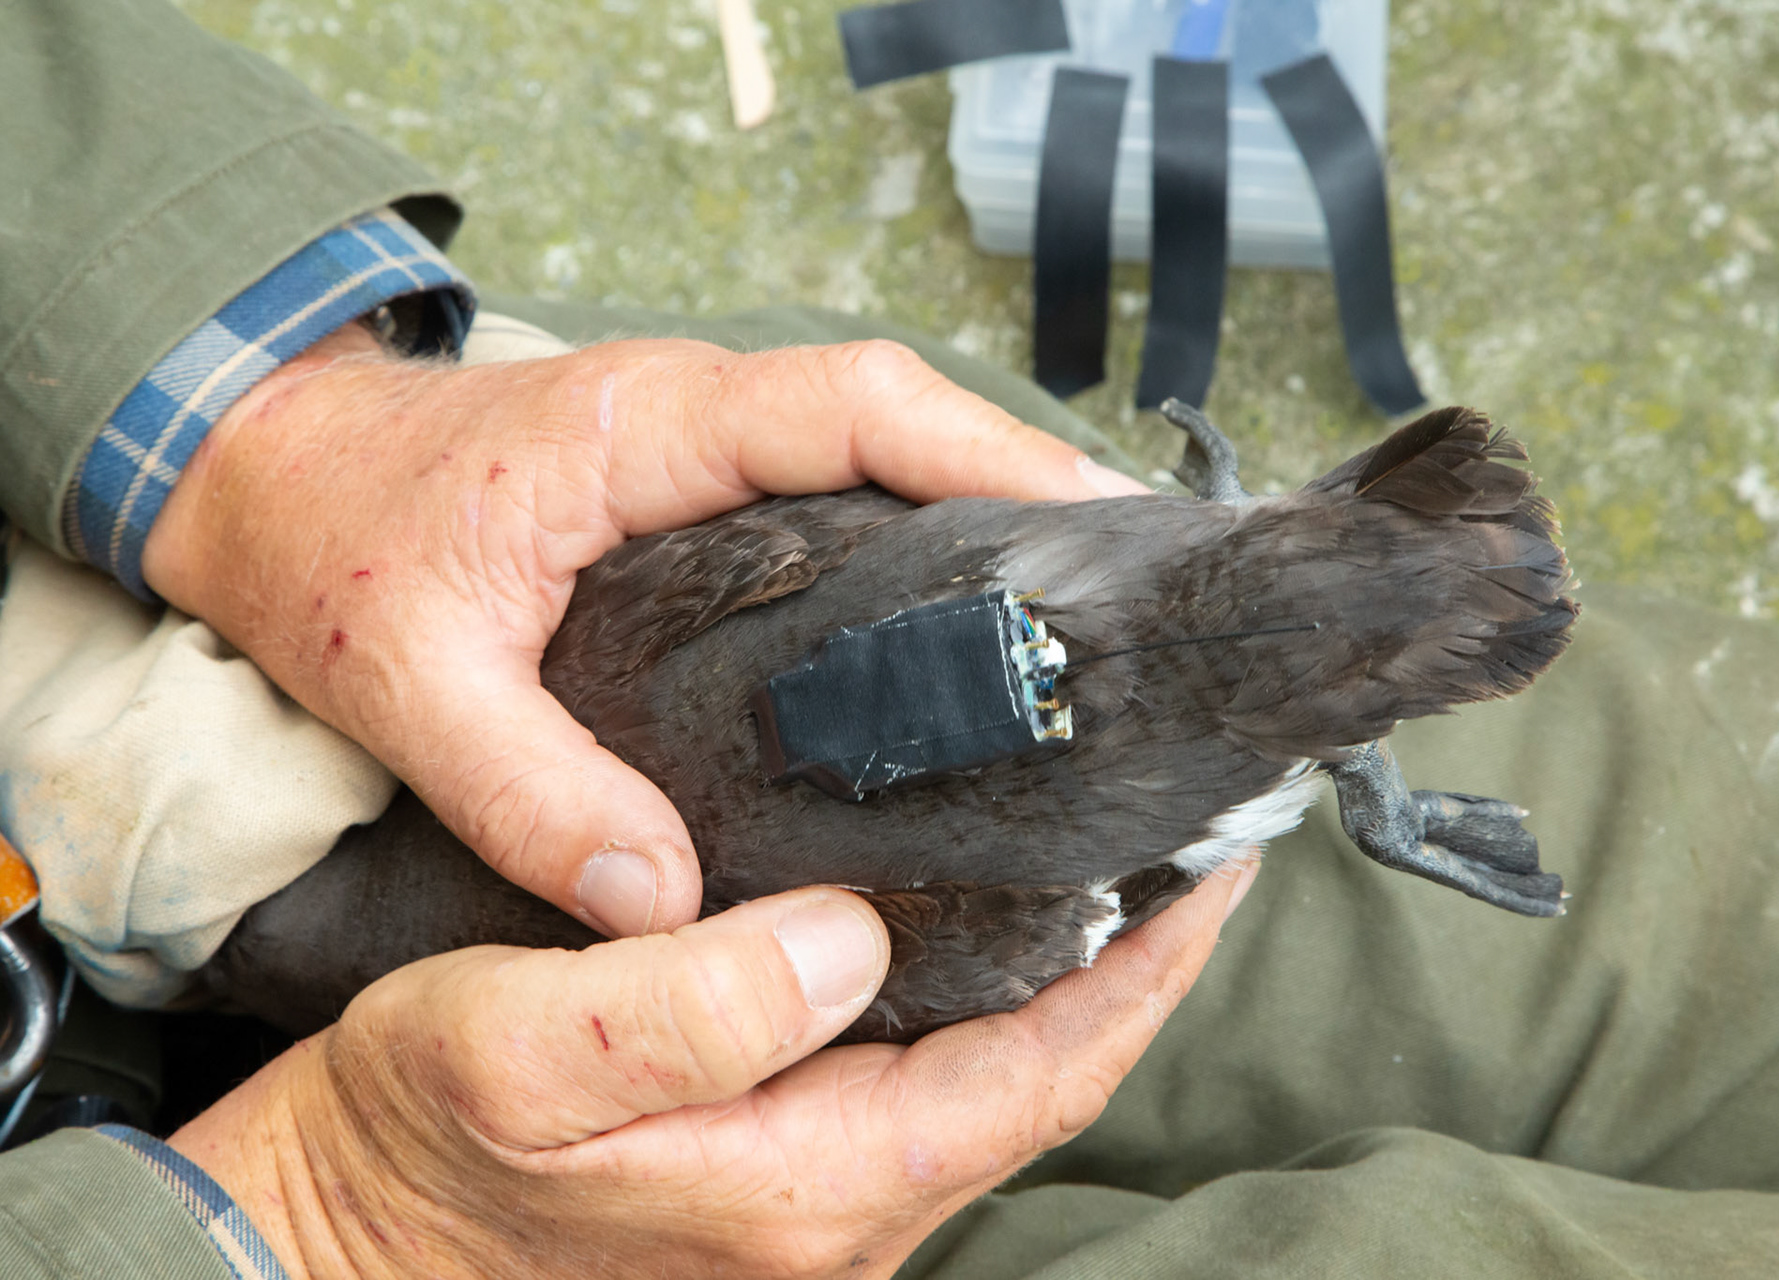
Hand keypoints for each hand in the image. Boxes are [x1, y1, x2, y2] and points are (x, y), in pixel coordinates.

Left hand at [142, 323, 1145, 935]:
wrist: (260, 475)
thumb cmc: (323, 549)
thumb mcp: (409, 683)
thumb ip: (530, 792)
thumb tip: (661, 902)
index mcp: (640, 429)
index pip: (852, 408)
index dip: (983, 453)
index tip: (1089, 519)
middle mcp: (689, 413)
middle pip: (898, 414)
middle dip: (1019, 478)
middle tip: (1122, 580)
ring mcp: (695, 441)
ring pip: (873, 441)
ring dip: (975, 497)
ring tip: (1072, 598)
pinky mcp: (688, 481)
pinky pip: (829, 478)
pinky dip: (909, 520)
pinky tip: (953, 610)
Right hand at [169, 859, 1255, 1278]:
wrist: (336, 1233)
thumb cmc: (414, 1144)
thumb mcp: (528, 1052)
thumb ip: (700, 1004)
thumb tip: (855, 935)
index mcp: (807, 1186)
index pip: (1038, 1072)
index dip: (1144, 968)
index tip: (1210, 864)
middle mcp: (838, 1215)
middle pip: (1039, 1082)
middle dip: (1132, 968)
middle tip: (1186, 844)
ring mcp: (812, 1206)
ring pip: (990, 1086)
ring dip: (1068, 985)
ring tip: (1112, 870)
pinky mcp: (775, 1179)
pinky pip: (926, 1088)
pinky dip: (985, 1007)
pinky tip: (979, 933)